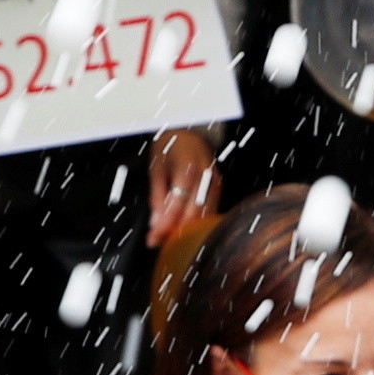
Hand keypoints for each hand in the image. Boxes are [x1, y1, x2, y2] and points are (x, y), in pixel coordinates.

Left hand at [149, 127, 217, 248]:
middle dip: (176, 231)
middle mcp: (205, 175)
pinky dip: (199, 222)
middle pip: (193, 212)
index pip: (177, 203)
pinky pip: (212, 210)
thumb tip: (156, 222)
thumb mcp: (156, 167)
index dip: (166, 223)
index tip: (154, 238)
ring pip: (205, 214)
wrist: (189, 131)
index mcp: (187, 167)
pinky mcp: (220, 186)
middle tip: (160, 243)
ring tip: (172, 241)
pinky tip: (188, 230)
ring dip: (188, 230)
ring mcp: (215, 181)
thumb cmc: (170, 147)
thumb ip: (157, 196)